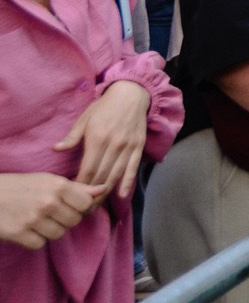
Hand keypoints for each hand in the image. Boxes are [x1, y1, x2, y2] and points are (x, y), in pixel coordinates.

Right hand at [0, 173, 105, 248]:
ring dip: (51, 230)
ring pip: (59, 234)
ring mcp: (33, 219)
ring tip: (39, 220)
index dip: (81, 207)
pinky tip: (27, 229)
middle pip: (74, 221)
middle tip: (52, 213)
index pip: (87, 204)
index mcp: (57, 186)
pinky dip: (35, 239)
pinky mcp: (19, 234)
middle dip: (66, 219)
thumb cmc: (19, 186)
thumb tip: (103, 189)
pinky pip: (40, 244)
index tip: (72, 205)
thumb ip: (76, 187)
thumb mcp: (47, 180)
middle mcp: (47, 202)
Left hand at [55, 80, 151, 197]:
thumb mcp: (85, 118)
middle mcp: (114, 145)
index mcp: (98, 139)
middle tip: (81, 208)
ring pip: (116, 175)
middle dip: (90, 194)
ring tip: (95, 206)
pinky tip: (122, 194)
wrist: (132, 93)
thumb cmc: (104, 106)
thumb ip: (72, 136)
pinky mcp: (139, 146)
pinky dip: (128, 182)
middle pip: (101, 176)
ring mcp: (128, 146)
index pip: (88, 169)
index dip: (79, 185)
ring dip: (106, 192)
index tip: (71, 196)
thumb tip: (56, 149)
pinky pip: (133, 167)